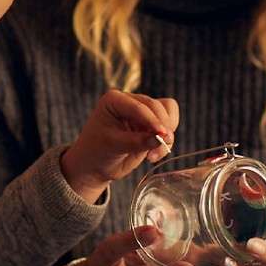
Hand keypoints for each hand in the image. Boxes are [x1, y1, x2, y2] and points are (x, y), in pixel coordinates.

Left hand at [61, 90, 178, 200]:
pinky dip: (167, 139)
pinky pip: (170, 124)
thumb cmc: (97, 152)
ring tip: (153, 154)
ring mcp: (142, 112)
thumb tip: (161, 138)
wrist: (95, 165)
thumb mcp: (114, 146)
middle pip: (156, 107)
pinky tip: (153, 154)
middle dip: (162, 127)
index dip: (153, 120)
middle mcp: (129, 101)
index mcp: (114, 100)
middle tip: (161, 146)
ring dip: (167, 133)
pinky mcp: (151, 124)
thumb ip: (137, 141)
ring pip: (167, 112)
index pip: (139, 107)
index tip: (163, 135)